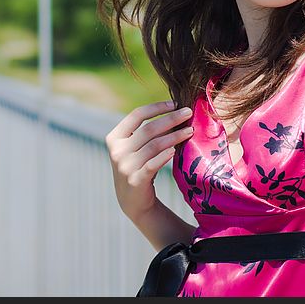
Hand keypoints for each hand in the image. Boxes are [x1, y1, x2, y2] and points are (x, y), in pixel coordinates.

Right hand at [105, 100, 194, 221]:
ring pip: (154, 145)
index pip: (136, 115)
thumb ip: (147, 132)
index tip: (175, 103)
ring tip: (190, 130)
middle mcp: (117, 151)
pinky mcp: (135, 181)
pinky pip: (153, 164)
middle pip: (148, 129)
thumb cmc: (138, 167)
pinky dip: (165, 156)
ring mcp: (125, 166)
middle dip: (170, 118)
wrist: (133, 201)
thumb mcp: (136, 148)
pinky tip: (176, 150)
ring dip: (174, 136)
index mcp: (114, 137)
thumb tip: (175, 110)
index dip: (157, 107)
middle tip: (188, 112)